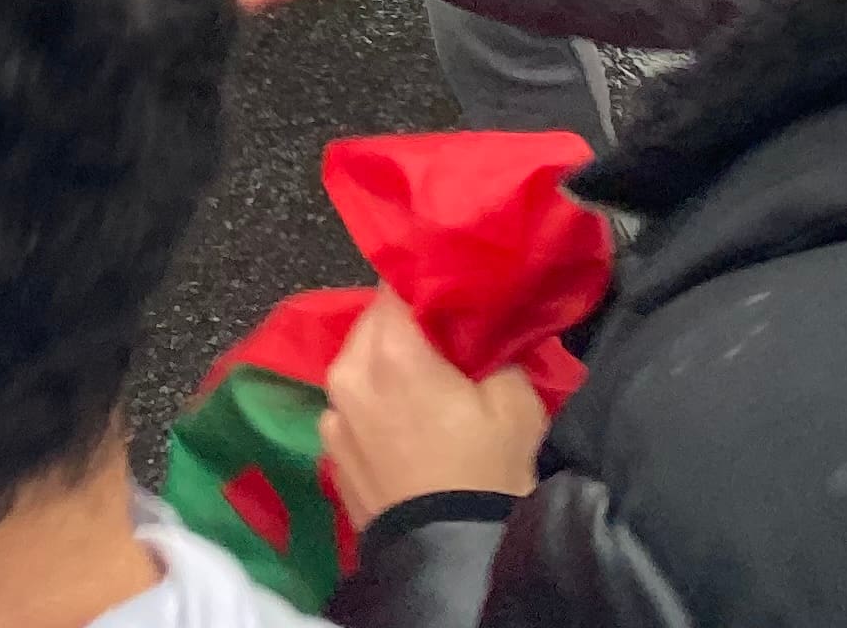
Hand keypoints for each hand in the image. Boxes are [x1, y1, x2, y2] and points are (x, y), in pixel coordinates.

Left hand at [319, 293, 546, 529]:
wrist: (454, 560)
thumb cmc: (488, 474)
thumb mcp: (515, 401)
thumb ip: (495, 350)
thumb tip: (485, 334)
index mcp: (388, 350)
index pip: (397, 286)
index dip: (428, 287)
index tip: (453, 296)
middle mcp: (346, 373)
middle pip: (374, 324)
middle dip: (408, 326)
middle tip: (447, 342)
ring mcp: (332, 416)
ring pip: (359, 367)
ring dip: (388, 367)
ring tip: (428, 387)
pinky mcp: (330, 453)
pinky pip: (352, 408)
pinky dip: (375, 406)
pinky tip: (407, 427)